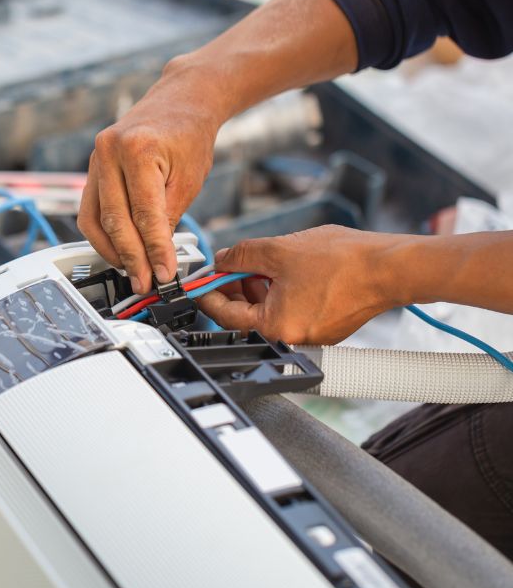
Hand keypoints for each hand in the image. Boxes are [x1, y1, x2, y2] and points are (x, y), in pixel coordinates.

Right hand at [77, 58, 224, 293]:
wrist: (179, 102)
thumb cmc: (189, 136)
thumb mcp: (188, 180)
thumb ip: (168, 218)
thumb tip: (157, 259)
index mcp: (137, 149)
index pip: (144, 214)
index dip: (154, 251)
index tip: (164, 275)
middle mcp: (108, 151)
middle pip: (115, 221)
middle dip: (132, 259)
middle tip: (147, 283)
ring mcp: (95, 159)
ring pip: (94, 220)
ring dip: (112, 252)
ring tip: (133, 272)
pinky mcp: (92, 169)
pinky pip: (90, 211)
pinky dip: (103, 236)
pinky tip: (119, 252)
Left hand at [198, 225, 405, 344]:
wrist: (388, 267)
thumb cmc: (342, 262)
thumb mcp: (277, 249)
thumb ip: (240, 256)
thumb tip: (221, 260)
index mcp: (275, 327)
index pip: (226, 314)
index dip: (209, 293)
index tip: (200, 282)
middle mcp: (292, 338)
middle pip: (248, 315)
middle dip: (236, 287)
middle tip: (230, 264)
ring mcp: (310, 334)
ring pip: (270, 310)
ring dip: (259, 287)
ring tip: (261, 261)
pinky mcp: (325, 326)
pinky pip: (291, 310)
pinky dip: (281, 292)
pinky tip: (284, 270)